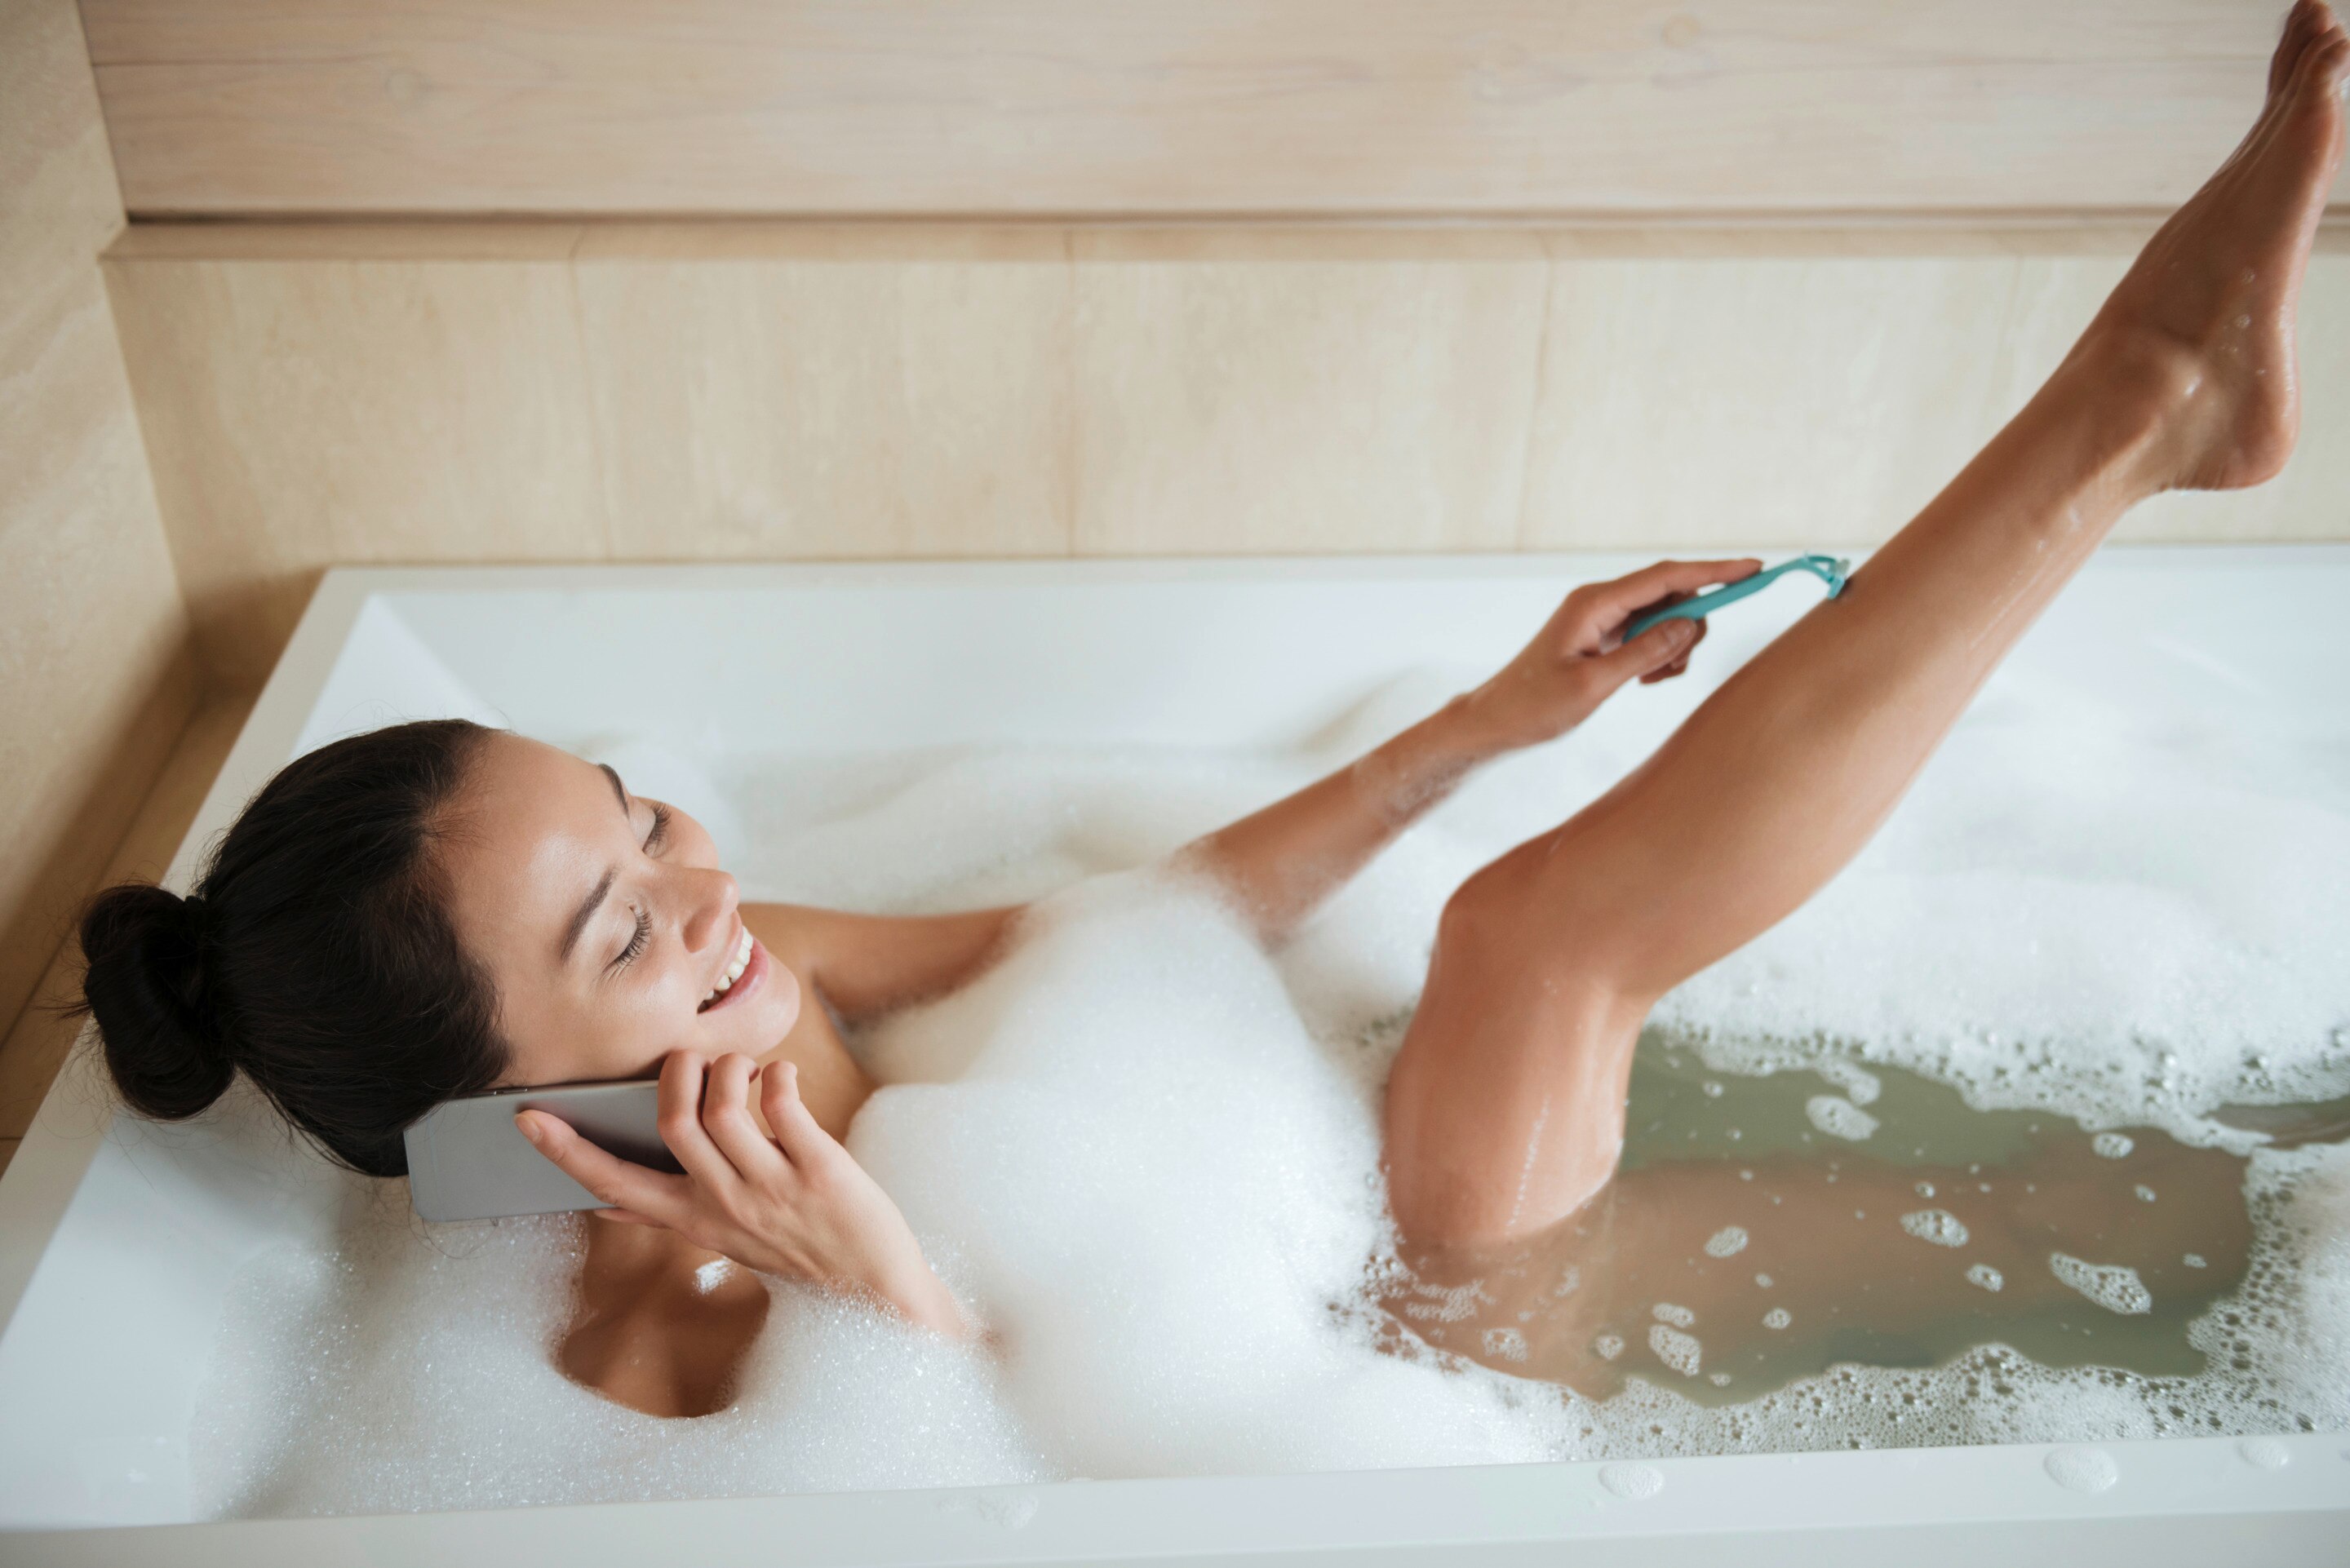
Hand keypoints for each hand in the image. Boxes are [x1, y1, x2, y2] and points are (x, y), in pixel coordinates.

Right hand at [516, 1052, 965, 1336]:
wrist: (876, 1296)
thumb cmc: (801, 1253)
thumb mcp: (723, 1240)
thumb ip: (668, 1215)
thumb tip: (606, 1201)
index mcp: (695, 1220)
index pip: (615, 1183)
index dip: (569, 1151)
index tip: (528, 1118)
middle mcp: (726, 1204)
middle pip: (673, 1125)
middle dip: (676, 1074)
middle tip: (695, 1059)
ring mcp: (772, 1188)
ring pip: (723, 1108)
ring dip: (730, 1068)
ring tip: (747, 1066)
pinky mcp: (819, 1170)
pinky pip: (782, 1105)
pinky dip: (778, 1075)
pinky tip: (784, 1077)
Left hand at [1457, 558, 1760, 750]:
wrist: (1495, 723)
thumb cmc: (1534, 707)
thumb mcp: (1593, 686)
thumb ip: (1645, 653)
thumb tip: (1691, 624)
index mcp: (1593, 603)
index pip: (1666, 577)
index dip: (1714, 571)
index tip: (1755, 568)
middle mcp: (1599, 602)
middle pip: (1671, 595)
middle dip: (1690, 627)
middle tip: (1674, 667)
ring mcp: (1601, 618)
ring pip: (1664, 618)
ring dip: (1673, 647)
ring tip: (1651, 680)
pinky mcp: (1602, 637)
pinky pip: (1648, 635)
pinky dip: (1659, 656)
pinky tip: (1644, 681)